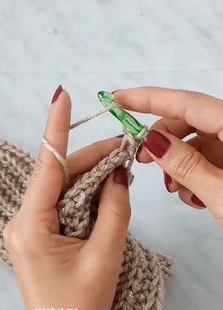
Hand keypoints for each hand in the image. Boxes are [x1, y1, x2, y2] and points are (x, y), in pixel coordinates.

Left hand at [3, 86, 129, 309]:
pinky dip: (83, 198)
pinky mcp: (41, 238)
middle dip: (90, 160)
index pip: (48, 165)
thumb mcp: (105, 253)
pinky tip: (103, 193)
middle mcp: (25, 222)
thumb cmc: (82, 306)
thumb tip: (117, 174)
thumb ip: (114, 208)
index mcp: (32, 224)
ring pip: (61, 191)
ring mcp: (30, 230)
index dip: (56, 128)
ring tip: (119, 169)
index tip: (61, 95)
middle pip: (58, 177)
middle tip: (124, 149)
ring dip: (89, 179)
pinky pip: (62, 207)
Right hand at [114, 87, 222, 226]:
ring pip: (196, 143)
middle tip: (141, 159)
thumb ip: (187, 166)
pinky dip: (193, 174)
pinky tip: (193, 195)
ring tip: (175, 188)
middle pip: (189, 121)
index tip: (117, 98)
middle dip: (162, 139)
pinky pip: (207, 159)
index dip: (149, 98)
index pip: (187, 103)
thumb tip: (153, 140)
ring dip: (177, 162)